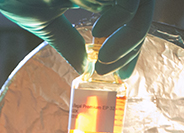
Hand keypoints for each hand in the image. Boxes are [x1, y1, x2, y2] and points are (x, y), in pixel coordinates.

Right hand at [0, 0, 153, 78]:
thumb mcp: (42, 20)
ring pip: (138, 7)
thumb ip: (66, 40)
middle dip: (132, 45)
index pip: (128, 16)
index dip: (131, 45)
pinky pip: (126, 1)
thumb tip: (83, 66)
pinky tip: (99, 33)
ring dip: (129, 38)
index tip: (121, 74)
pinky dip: (120, 20)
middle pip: (142, 11)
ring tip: (103, 60)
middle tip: (109, 71)